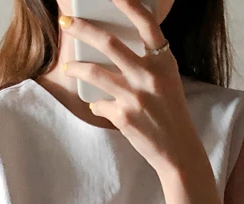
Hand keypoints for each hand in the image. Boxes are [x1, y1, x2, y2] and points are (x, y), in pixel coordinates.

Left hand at [59, 0, 204, 176]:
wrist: (178, 149)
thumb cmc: (171, 112)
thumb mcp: (167, 79)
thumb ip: (148, 62)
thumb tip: (116, 48)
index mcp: (163, 61)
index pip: (146, 23)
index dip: (128, 4)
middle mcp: (149, 75)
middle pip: (108, 43)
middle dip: (82, 29)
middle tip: (66, 23)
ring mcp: (135, 96)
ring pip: (94, 72)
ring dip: (75, 67)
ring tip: (67, 66)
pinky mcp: (124, 116)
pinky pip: (99, 103)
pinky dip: (96, 103)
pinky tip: (95, 104)